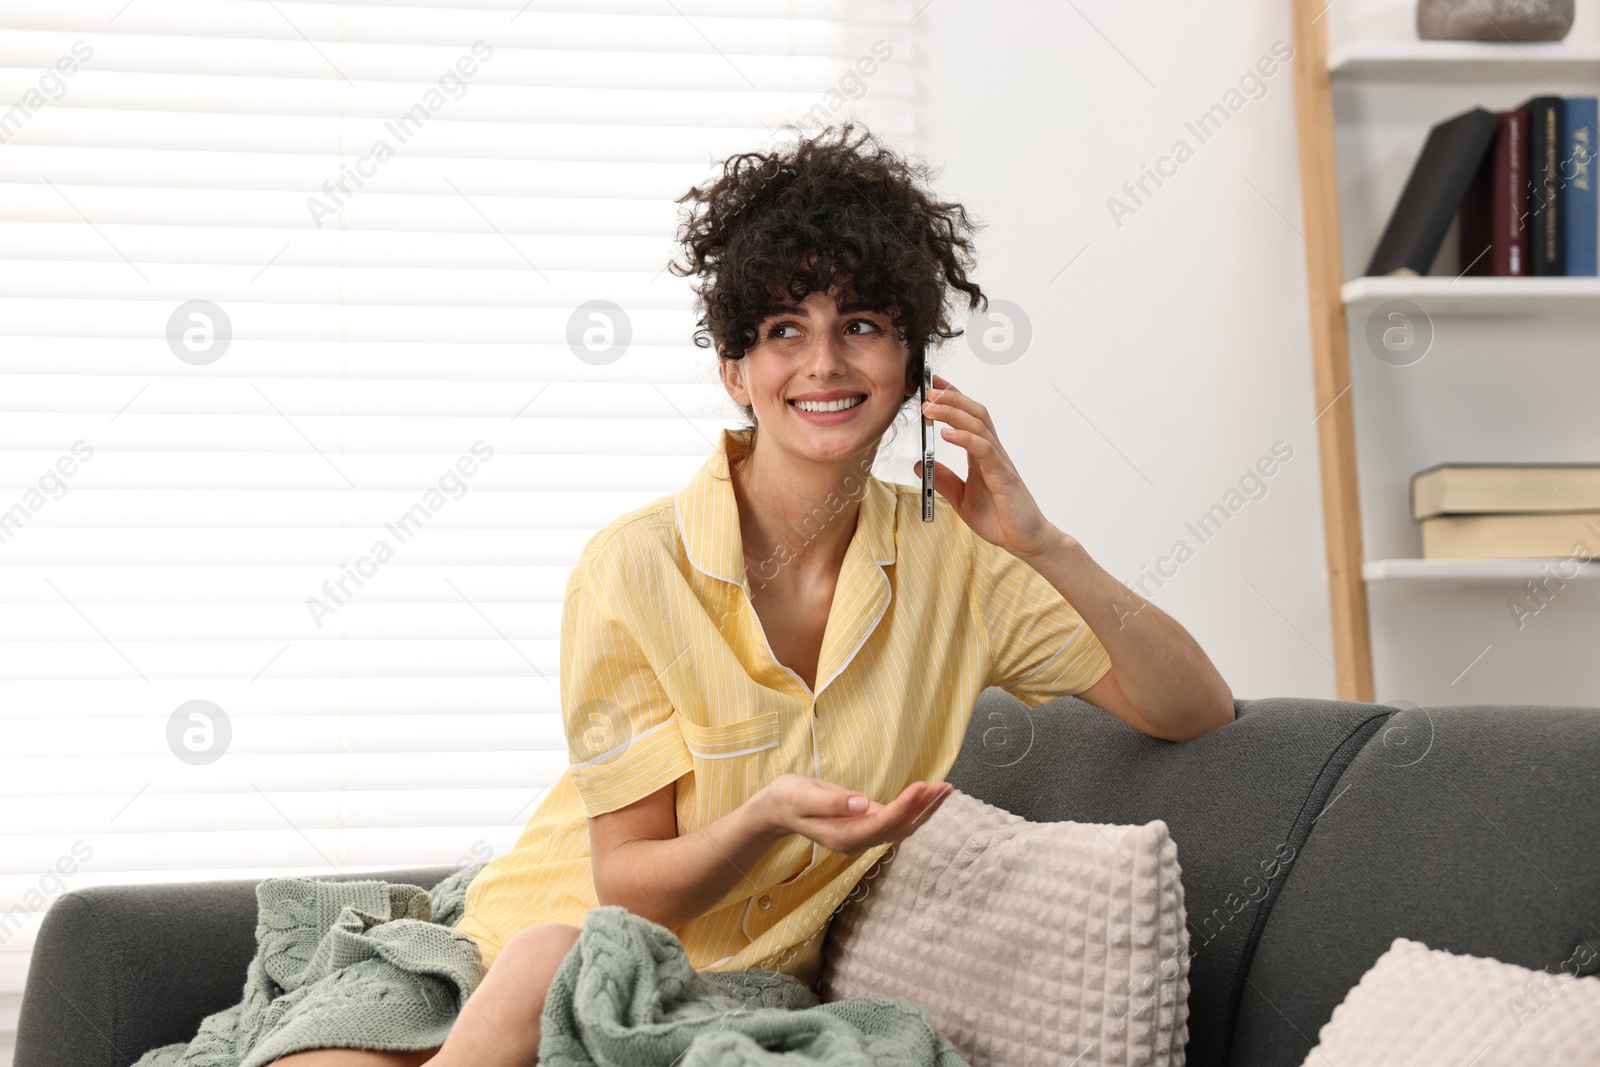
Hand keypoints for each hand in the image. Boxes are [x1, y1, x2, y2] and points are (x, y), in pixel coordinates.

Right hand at [755, 774, 953, 854]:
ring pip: (902, 826)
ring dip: (925, 808)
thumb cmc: (788, 798)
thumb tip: (862, 804)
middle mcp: (857, 841)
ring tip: (946, 789)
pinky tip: (929, 794)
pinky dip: (916, 807)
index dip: (904, 806)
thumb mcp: (804, 797)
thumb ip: (832, 803)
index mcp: (843, 837)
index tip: (922, 787)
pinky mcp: (866, 824)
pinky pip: (897, 819)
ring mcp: (863, 835)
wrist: (778, 808)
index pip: (882, 824)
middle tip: (945, 787)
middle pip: (899, 828)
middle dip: (923, 808)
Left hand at [914, 373, 1060, 558]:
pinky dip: (965, 438)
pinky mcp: (1003, 476)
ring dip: (953, 413)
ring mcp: (999, 462)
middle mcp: (993, 453)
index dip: (953, 398)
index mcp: (982, 455)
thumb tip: (918, 464)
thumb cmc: (1000, 518)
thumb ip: (943, 479)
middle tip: (928, 389)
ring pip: (979, 426)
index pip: (968, 418)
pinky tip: (947, 434)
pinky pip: (984, 450)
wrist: (1025, 540)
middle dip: (952, 398)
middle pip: (975, 413)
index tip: (933, 383)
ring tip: (931, 407)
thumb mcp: (961, 498)